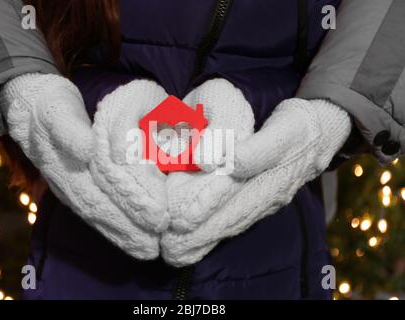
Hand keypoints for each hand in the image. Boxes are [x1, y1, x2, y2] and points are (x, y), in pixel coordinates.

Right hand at [0, 73, 159, 259]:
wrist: (29, 106)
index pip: (98, 196)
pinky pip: (90, 210)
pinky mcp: (71, 186)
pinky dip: (109, 225)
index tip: (154, 222)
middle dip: (128, 231)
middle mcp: (66, 183)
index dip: (125, 212)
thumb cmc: (48, 106)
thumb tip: (87, 151)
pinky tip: (124, 234)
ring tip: (143, 249)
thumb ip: (69, 130)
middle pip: (100, 212)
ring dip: (120, 234)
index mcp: (64, 167)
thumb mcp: (56, 110)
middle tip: (154, 247)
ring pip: (95, 216)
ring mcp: (67, 187)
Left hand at [161, 98, 350, 266]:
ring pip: (234, 223)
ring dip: (207, 237)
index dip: (206, 214)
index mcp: (272, 183)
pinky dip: (220, 230)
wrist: (323, 132)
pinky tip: (204, 237)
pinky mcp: (265, 199)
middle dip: (200, 235)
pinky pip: (240, 219)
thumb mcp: (284, 131)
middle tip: (170, 247)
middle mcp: (268, 197)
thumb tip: (229, 163)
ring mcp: (267, 200)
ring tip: (180, 250)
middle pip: (230, 220)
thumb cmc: (300, 128)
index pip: (234, 203)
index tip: (179, 223)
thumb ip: (259, 149)